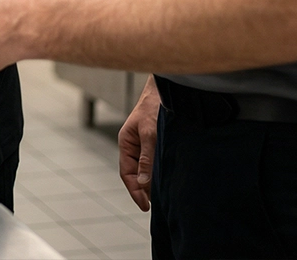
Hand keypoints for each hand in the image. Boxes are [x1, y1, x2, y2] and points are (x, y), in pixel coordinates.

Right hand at [119, 75, 159, 211]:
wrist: (168, 88)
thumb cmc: (155, 106)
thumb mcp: (150, 133)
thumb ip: (147, 157)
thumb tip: (143, 183)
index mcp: (126, 142)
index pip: (127, 173)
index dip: (135, 191)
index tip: (146, 207)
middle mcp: (134, 144)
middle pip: (136, 173)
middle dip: (144, 190)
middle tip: (158, 205)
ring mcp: (145, 143)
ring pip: (147, 167)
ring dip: (154, 180)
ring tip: (165, 195)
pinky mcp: (157, 140)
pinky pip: (156, 160)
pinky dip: (160, 171)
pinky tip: (170, 177)